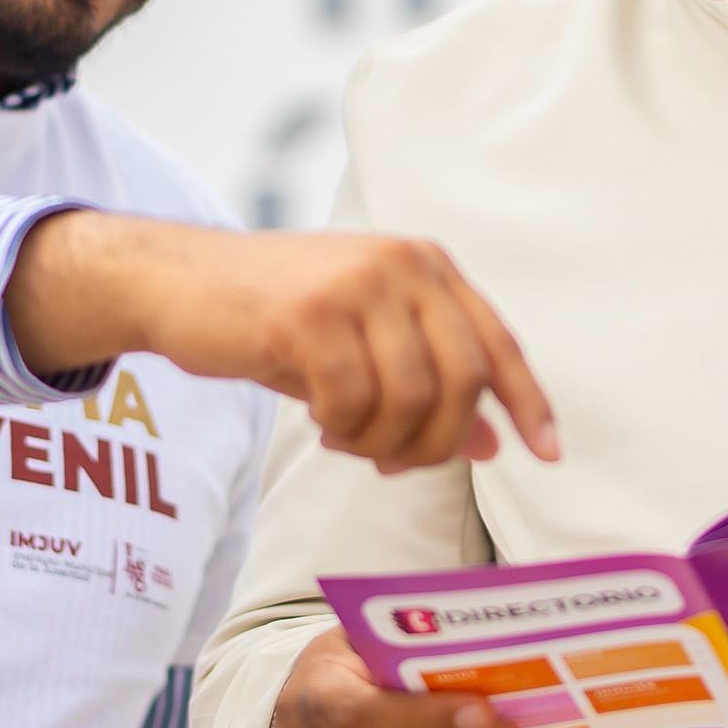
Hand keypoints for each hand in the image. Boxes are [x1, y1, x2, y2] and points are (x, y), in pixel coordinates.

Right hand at [6, 213, 557, 470]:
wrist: (180, 281)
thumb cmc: (278, 319)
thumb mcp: (365, 348)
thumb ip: (429, 387)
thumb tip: (490, 444)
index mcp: (427, 266)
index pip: (497, 342)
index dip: (527, 401)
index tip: (546, 453)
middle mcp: (402, 264)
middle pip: (461, 380)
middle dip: (435, 441)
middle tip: (393, 463)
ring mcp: (356, 284)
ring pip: (410, 398)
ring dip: (381, 441)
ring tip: (345, 439)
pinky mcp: (309, 314)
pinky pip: (351, 400)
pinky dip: (341, 429)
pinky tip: (318, 422)